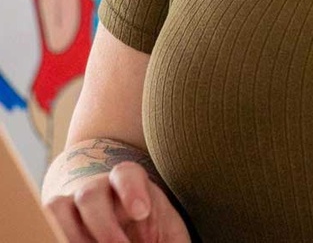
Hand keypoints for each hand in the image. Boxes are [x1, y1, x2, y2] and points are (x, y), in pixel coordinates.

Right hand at [45, 161, 190, 241]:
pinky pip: (46, 222)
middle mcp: (99, 189)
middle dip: (103, 227)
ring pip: (59, 207)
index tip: (142, 213)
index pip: (127, 174)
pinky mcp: (56, 220)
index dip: (131, 190)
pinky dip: (57, 234)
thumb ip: (168, 238)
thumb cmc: (152, 230)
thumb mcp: (167, 234)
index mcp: (131, 185)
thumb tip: (157, 240)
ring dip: (72, 235)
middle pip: (91, 194)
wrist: (127, 225)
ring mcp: (73, 204)